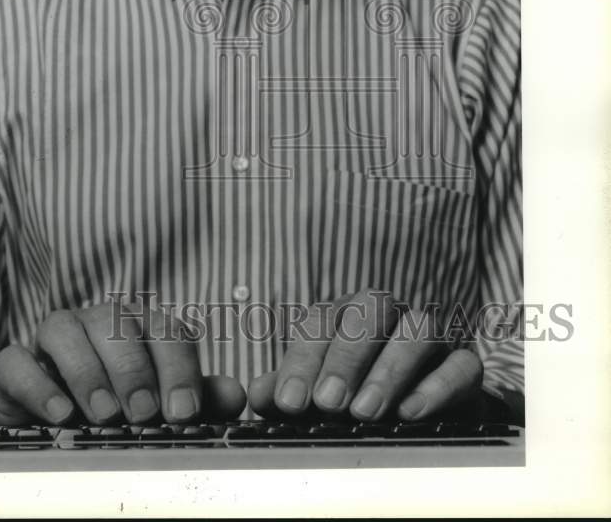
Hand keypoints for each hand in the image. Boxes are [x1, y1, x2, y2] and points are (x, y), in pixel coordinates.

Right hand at [0, 301, 245, 425]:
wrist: (61, 425)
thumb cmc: (125, 409)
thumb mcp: (165, 407)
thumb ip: (201, 399)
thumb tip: (236, 395)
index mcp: (143, 328)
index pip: (166, 332)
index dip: (178, 369)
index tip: (182, 411)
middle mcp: (100, 322)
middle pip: (117, 325)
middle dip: (133, 370)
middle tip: (142, 413)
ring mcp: (57, 337)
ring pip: (65, 329)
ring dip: (87, 371)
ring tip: (104, 414)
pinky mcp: (18, 363)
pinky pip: (17, 359)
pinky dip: (37, 383)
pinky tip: (59, 413)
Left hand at [248, 289, 482, 421]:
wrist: (423, 416)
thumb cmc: (357, 397)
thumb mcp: (316, 396)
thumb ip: (286, 391)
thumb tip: (259, 395)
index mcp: (347, 316)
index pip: (321, 320)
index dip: (302, 359)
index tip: (289, 402)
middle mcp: (389, 317)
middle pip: (370, 308)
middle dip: (346, 355)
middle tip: (328, 403)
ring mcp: (431, 337)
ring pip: (418, 327)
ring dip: (389, 368)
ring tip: (365, 411)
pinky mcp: (465, 366)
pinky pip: (461, 364)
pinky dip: (437, 386)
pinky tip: (411, 412)